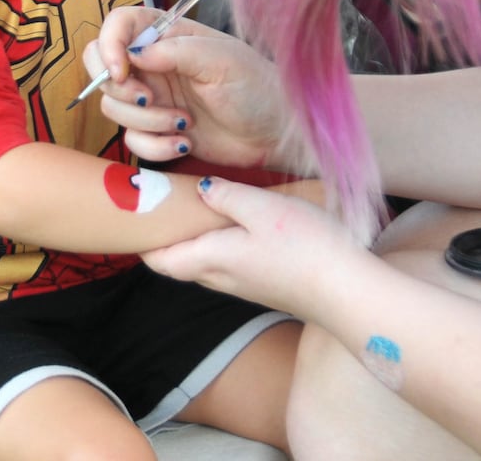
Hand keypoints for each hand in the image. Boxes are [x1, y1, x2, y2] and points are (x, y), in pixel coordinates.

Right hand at [83, 10, 289, 167]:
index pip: (119, 24)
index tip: (121, 70)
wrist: (274, 134)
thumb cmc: (257, 87)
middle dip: (119, 88)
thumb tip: (133, 53)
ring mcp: (153, 97)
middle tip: (151, 99)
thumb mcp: (222, 60)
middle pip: (100, 65)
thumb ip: (176, 51)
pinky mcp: (157, 130)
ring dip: (146, 121)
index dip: (109, 45)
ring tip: (185, 123)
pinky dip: (154, 146)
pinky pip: (132, 139)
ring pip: (113, 107)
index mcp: (168, 36)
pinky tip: (184, 142)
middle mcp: (154, 64)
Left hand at [142, 176, 368, 318]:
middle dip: (167, 238)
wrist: (346, 291)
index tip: (135, 214)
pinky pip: (230, 267)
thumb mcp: (263, 208)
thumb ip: (227, 196)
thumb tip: (202, 189)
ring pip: (205, 265)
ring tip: (197, 210)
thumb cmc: (304, 248)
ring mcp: (245, 287)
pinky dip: (221, 246)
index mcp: (212, 259)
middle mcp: (222, 279)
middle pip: (180, 263)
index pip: (160, 259)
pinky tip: (238, 226)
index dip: (143, 240)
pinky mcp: (266, 286)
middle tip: (164, 206)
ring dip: (195, 242)